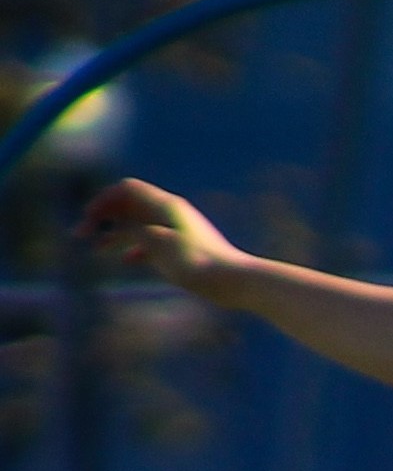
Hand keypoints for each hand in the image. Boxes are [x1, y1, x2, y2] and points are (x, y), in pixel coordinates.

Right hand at [83, 180, 247, 301]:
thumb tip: (115, 226)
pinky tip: (126, 261)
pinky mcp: (183, 248)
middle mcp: (171, 213)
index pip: (126, 189)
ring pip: (139, 224)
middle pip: (130, 205)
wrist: (234, 281)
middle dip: (104, 216)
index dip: (103, 200)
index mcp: (166, 206)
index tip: (88, 220)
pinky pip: (153, 242)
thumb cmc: (196, 262)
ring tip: (97, 248)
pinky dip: (135, 248)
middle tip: (81, 235)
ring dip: (115, 232)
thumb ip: (133, 230)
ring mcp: (178, 230)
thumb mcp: (157, 243)